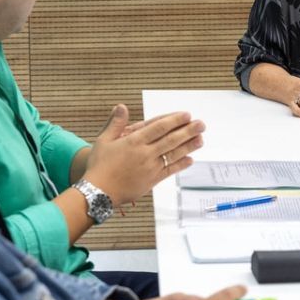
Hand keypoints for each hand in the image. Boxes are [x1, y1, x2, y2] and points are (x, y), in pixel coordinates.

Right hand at [84, 104, 204, 203]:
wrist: (98, 192)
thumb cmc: (99, 166)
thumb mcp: (103, 140)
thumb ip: (115, 123)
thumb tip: (121, 106)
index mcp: (133, 141)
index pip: (159, 127)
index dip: (174, 120)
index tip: (186, 115)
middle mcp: (145, 153)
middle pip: (171, 139)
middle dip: (188, 131)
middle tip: (201, 124)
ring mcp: (150, 168)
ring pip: (173, 154)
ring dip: (189, 146)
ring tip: (201, 139)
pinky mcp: (152, 181)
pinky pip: (170, 171)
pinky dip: (181, 165)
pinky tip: (190, 159)